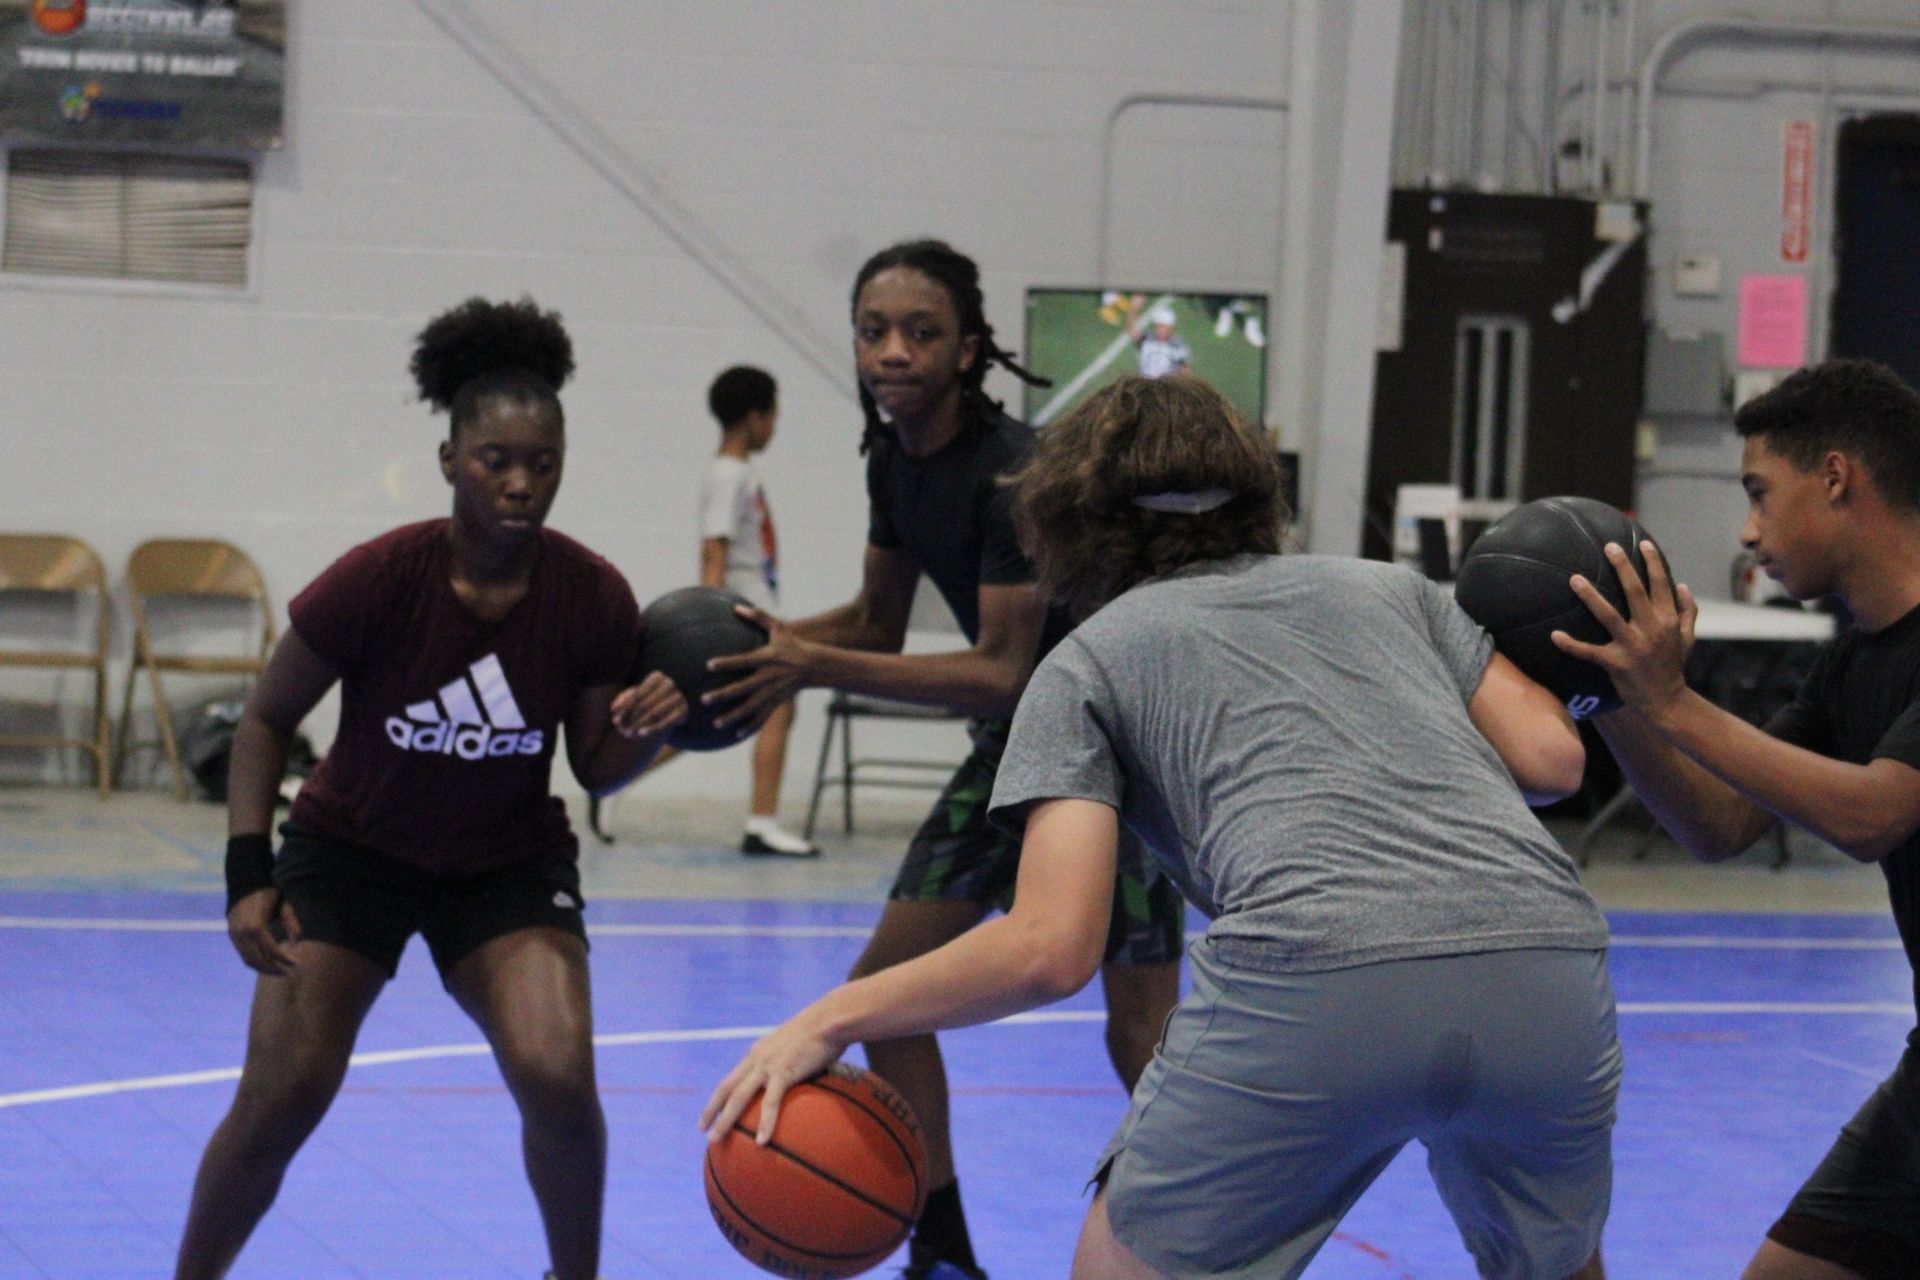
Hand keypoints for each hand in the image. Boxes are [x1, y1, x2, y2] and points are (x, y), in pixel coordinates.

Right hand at [227, 888, 300, 975]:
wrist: (245, 883)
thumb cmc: (269, 894)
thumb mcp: (284, 906)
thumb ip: (292, 925)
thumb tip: (297, 944)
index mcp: (256, 926)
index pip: (271, 950)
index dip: (284, 959)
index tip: (297, 964)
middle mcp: (242, 933)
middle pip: (258, 960)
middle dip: (273, 969)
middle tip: (288, 973)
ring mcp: (235, 935)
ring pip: (248, 960)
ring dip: (263, 968)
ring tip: (278, 971)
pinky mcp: (232, 935)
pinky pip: (243, 954)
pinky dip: (255, 961)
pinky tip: (267, 963)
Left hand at [610, 671, 688, 737]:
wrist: (673, 705)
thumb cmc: (649, 698)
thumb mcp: (636, 695)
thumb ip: (624, 700)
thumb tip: (614, 709)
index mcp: (657, 676)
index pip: (637, 695)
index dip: (625, 709)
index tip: (615, 720)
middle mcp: (669, 684)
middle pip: (645, 704)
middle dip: (632, 719)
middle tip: (622, 730)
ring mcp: (678, 696)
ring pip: (655, 713)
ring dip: (640, 725)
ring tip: (629, 733)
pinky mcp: (684, 710)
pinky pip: (667, 722)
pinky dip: (654, 729)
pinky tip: (642, 734)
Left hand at [700, 1012, 843, 1145]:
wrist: (831, 1018)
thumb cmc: (823, 1031)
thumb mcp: (800, 1045)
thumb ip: (794, 1061)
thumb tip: (801, 1076)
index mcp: (759, 1052)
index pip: (733, 1077)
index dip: (720, 1095)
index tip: (712, 1111)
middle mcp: (757, 1058)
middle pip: (727, 1087)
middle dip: (711, 1109)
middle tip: (702, 1130)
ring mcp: (768, 1065)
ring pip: (738, 1096)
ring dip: (725, 1119)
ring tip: (715, 1139)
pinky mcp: (784, 1072)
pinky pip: (771, 1102)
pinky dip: (765, 1123)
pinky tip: (761, 1141)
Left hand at [703, 606, 814, 735]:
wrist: (815, 666)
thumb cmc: (793, 644)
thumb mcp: (779, 627)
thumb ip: (758, 616)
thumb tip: (736, 607)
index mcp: (766, 659)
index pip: (743, 661)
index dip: (727, 663)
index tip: (709, 665)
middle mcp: (768, 677)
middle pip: (742, 688)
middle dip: (723, 695)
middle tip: (704, 699)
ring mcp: (772, 692)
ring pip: (750, 707)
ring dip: (733, 716)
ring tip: (716, 724)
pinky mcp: (777, 702)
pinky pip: (762, 717)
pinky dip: (750, 726)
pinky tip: (736, 735)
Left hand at [1551, 540, 1698, 713]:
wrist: (1666, 701)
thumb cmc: (1673, 666)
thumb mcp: (1688, 638)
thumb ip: (1688, 611)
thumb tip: (1683, 585)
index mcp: (1667, 620)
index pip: (1660, 585)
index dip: (1652, 562)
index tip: (1641, 543)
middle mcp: (1651, 629)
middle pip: (1635, 591)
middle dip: (1623, 567)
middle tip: (1609, 546)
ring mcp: (1633, 646)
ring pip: (1609, 616)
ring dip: (1591, 597)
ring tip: (1575, 579)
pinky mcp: (1616, 663)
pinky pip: (1589, 652)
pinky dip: (1571, 644)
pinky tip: (1554, 634)